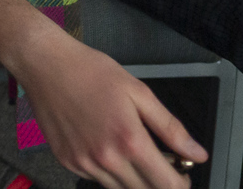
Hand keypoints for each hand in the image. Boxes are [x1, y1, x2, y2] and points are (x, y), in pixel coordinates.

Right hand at [11, 29, 205, 188]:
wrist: (45, 65)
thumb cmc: (92, 72)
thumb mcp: (138, 92)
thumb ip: (170, 127)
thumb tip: (198, 154)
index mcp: (129, 141)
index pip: (166, 184)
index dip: (180, 183)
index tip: (182, 174)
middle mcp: (107, 159)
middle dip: (159, 183)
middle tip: (162, 164)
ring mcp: (84, 164)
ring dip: (134, 180)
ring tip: (133, 153)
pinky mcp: (67, 162)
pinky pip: (97, 179)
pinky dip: (109, 172)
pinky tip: (107, 147)